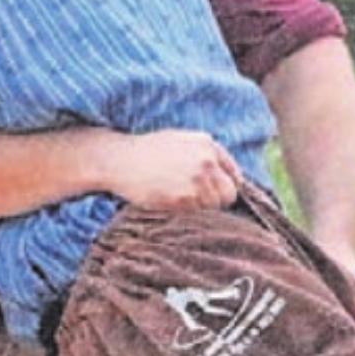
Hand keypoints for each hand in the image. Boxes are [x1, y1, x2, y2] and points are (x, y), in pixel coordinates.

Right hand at [110, 129, 240, 210]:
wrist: (120, 160)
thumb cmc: (147, 152)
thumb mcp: (180, 140)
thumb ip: (205, 154)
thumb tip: (226, 177)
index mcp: (207, 144)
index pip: (234, 175)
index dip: (225, 188)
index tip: (216, 195)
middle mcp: (206, 161)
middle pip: (229, 195)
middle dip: (216, 201)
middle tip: (197, 203)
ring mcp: (197, 180)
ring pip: (212, 208)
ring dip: (199, 209)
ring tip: (179, 201)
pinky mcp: (184, 198)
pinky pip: (196, 215)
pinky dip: (186, 214)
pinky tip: (170, 203)